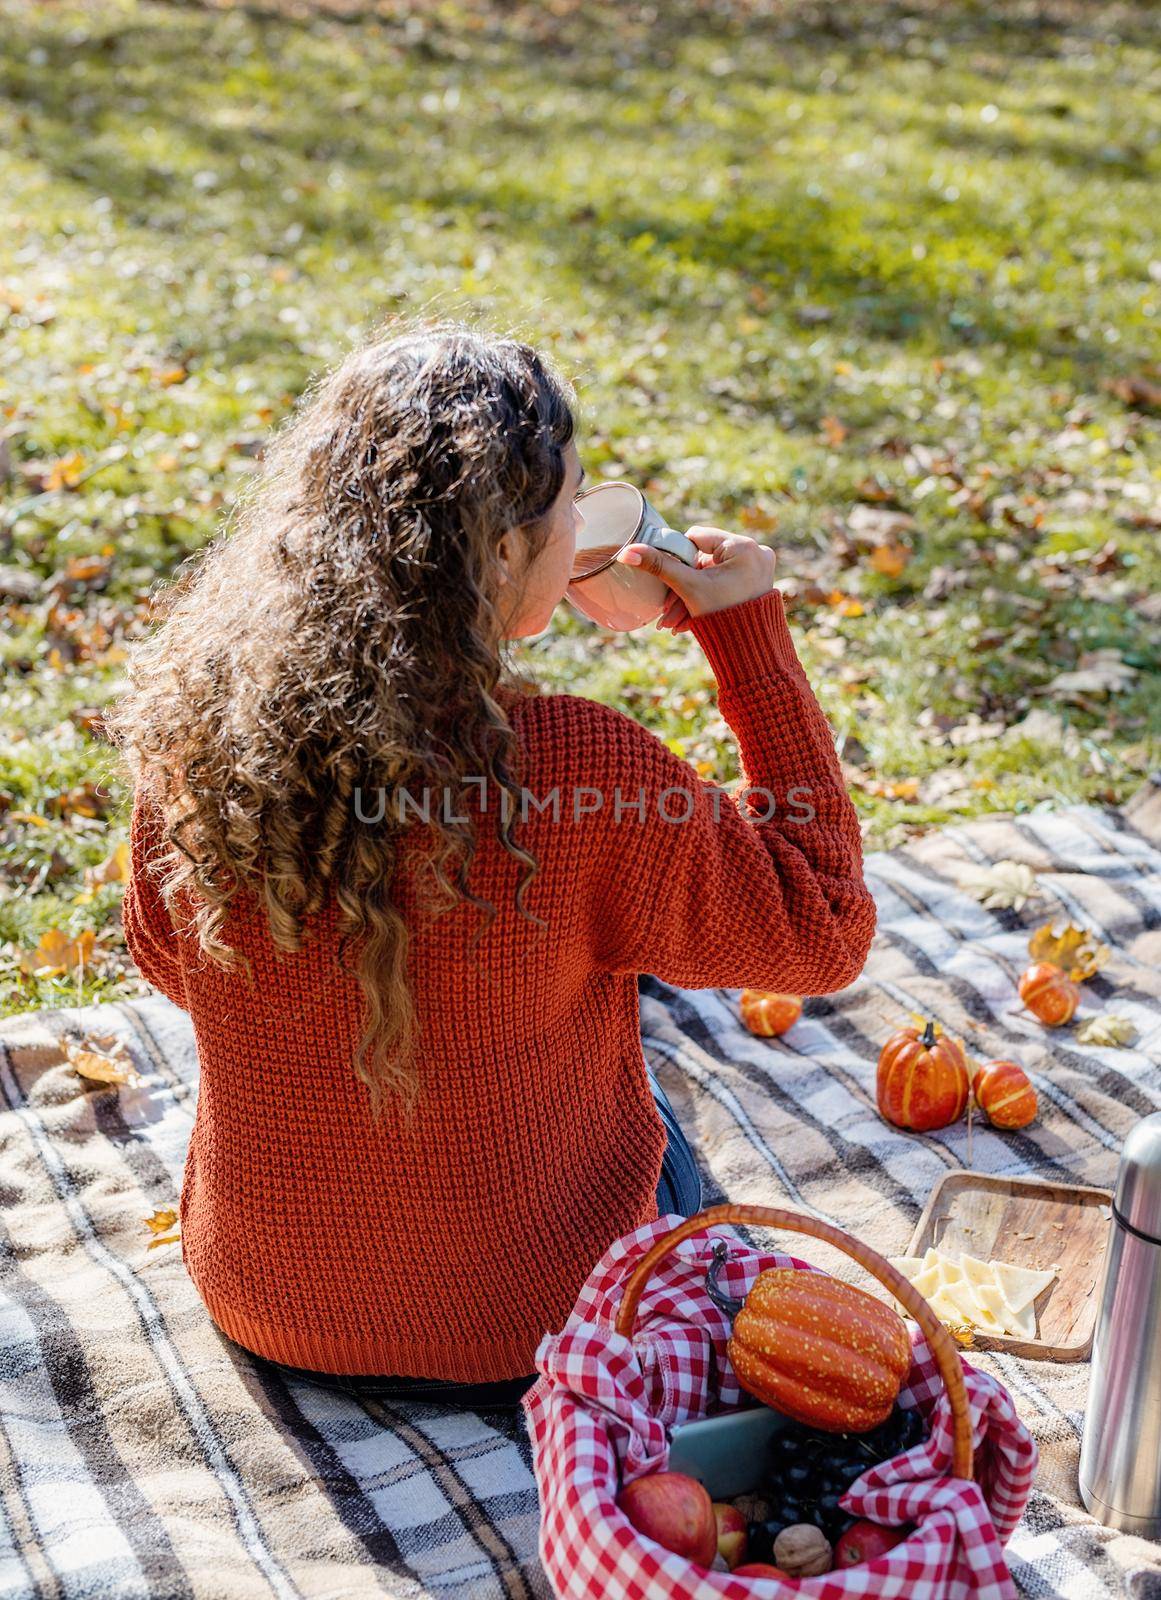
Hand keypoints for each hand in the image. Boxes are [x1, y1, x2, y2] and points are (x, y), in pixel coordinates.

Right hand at [615, 527, 776, 632]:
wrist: (749, 654)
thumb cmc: (722, 618)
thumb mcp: (688, 588)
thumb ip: (659, 566)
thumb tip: (628, 551)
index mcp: (742, 546)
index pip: (697, 537)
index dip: (679, 557)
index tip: (672, 578)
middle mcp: (756, 552)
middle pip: (704, 561)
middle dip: (682, 586)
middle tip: (666, 610)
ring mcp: (759, 568)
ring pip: (713, 575)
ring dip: (691, 596)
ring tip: (674, 623)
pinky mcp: (757, 583)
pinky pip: (725, 583)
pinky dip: (708, 598)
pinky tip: (691, 619)